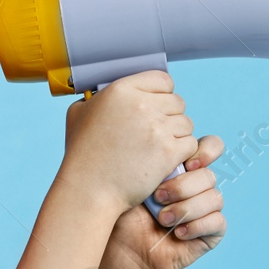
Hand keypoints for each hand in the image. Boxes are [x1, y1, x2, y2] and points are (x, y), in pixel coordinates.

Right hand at [59, 71, 199, 216]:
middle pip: (177, 102)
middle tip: (154, 133)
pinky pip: (190, 144)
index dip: (162, 94)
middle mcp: (141, 104)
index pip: (163, 79)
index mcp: (121, 90)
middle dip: (170, 116)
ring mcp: (157, 128)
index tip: (155, 107)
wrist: (88, 189)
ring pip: (186, 123)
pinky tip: (164, 159)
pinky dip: (181, 153)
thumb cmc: (82, 154)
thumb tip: (105, 93)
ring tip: (158, 148)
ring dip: (176, 135)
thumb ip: (97, 97)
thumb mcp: (78, 113)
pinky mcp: (168, 151)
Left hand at [102, 134, 225, 268]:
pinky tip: (177, 233)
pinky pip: (218, 222)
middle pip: (208, 175)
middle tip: (157, 197)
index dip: (205, 151)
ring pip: (214, 198)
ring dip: (186, 208)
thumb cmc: (123, 214)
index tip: (186, 162)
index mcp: (182, 168)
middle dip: (182, 186)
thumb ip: (155, 161)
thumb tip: (169, 143)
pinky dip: (197, 226)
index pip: (210, 147)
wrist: (122, 251)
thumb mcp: (134, 182)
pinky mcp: (211, 232)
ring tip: (162, 219)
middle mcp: (196, 186)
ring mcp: (205, 209)